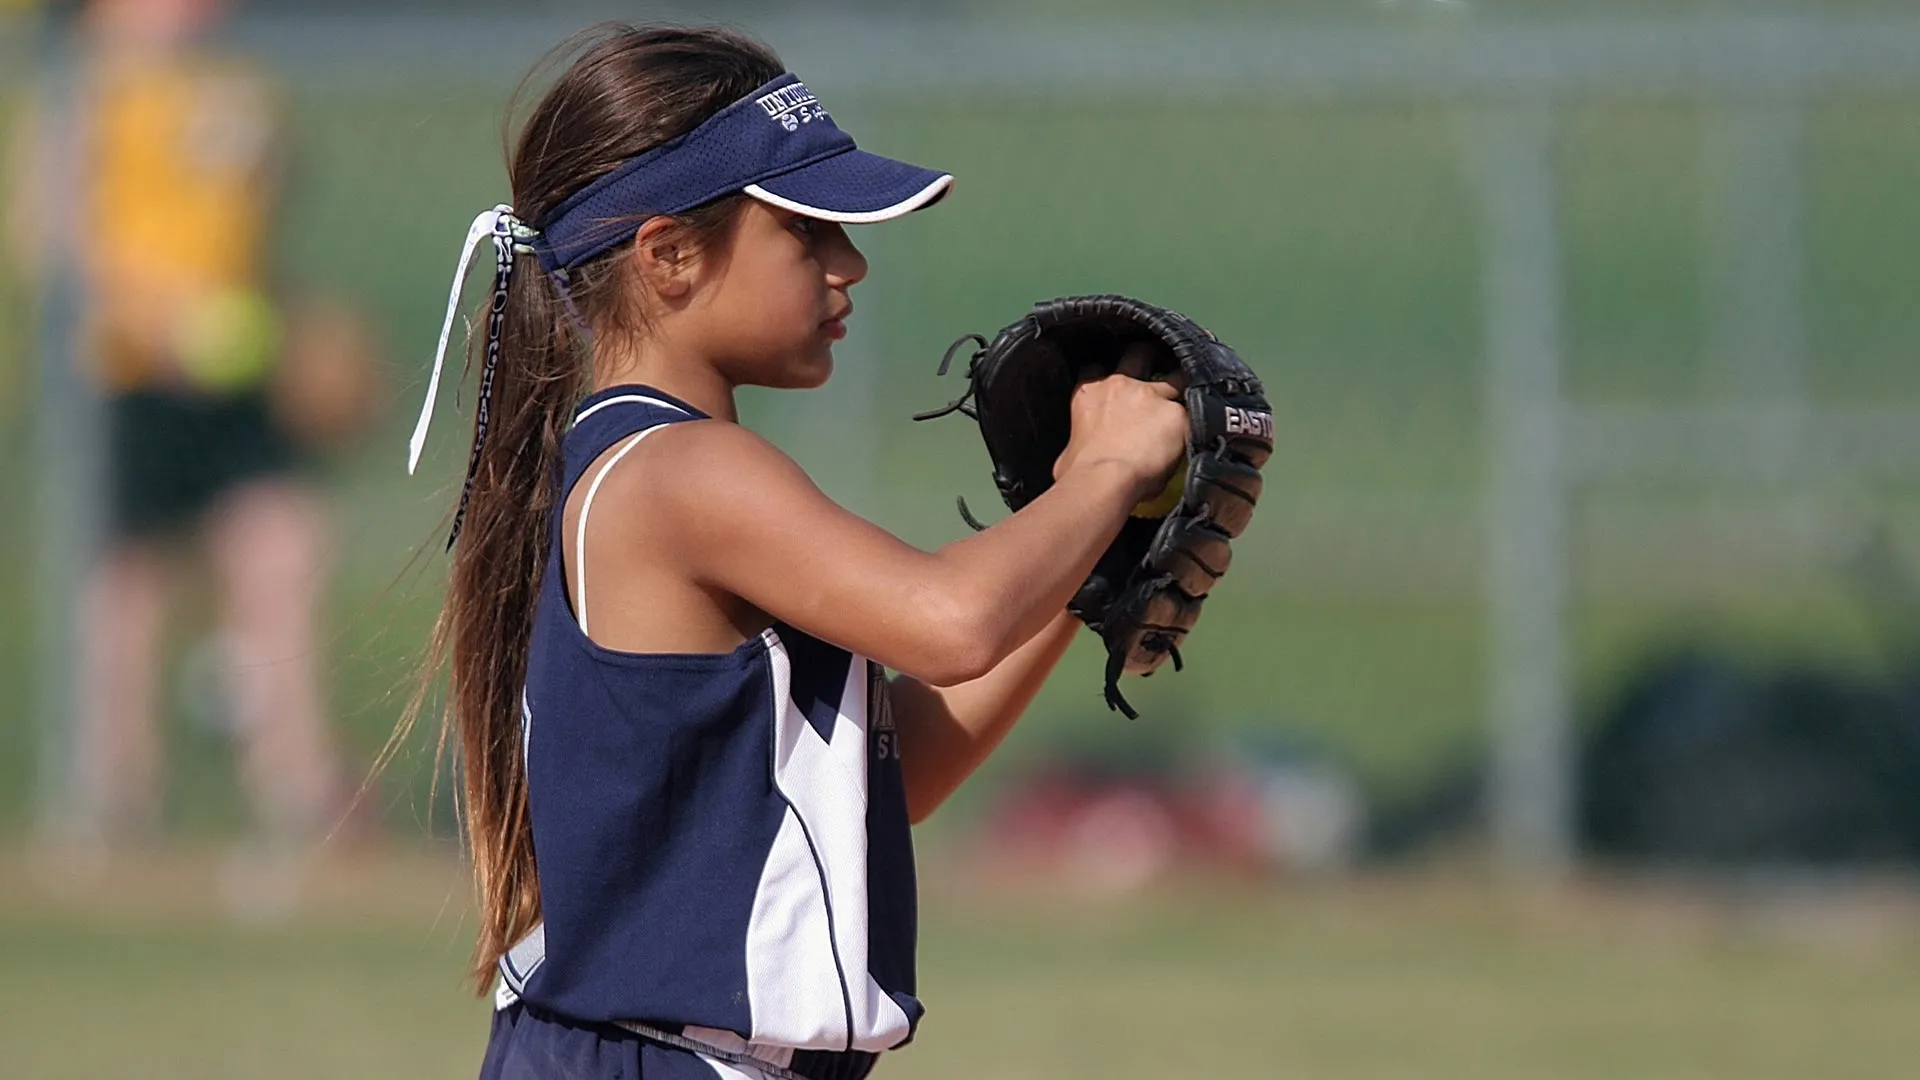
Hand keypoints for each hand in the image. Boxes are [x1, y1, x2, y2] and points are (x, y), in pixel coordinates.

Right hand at [1052, 343, 1188, 501]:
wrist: (1104, 479)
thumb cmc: (1078, 471)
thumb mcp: (1067, 451)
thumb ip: (1080, 441)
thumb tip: (1080, 454)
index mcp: (1089, 392)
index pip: (1095, 367)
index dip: (1107, 372)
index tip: (1116, 380)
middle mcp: (1120, 384)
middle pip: (1138, 353)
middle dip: (1148, 358)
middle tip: (1157, 371)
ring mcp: (1152, 395)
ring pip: (1175, 376)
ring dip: (1181, 384)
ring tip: (1190, 395)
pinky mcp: (1177, 414)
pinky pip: (1194, 413)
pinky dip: (1196, 421)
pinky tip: (1203, 430)